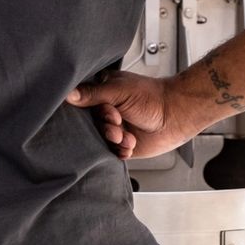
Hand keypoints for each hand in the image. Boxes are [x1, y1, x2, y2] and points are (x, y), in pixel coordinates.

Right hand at [66, 71, 195, 159]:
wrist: (176, 115)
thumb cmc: (152, 97)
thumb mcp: (119, 91)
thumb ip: (93, 94)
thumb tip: (68, 95)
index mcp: (102, 93)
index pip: (83, 104)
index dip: (94, 111)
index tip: (108, 112)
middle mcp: (106, 111)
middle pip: (91, 125)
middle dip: (106, 128)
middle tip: (118, 125)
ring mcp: (114, 128)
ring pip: (101, 140)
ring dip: (114, 140)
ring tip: (127, 136)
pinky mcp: (122, 144)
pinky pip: (112, 152)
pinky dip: (120, 151)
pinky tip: (131, 144)